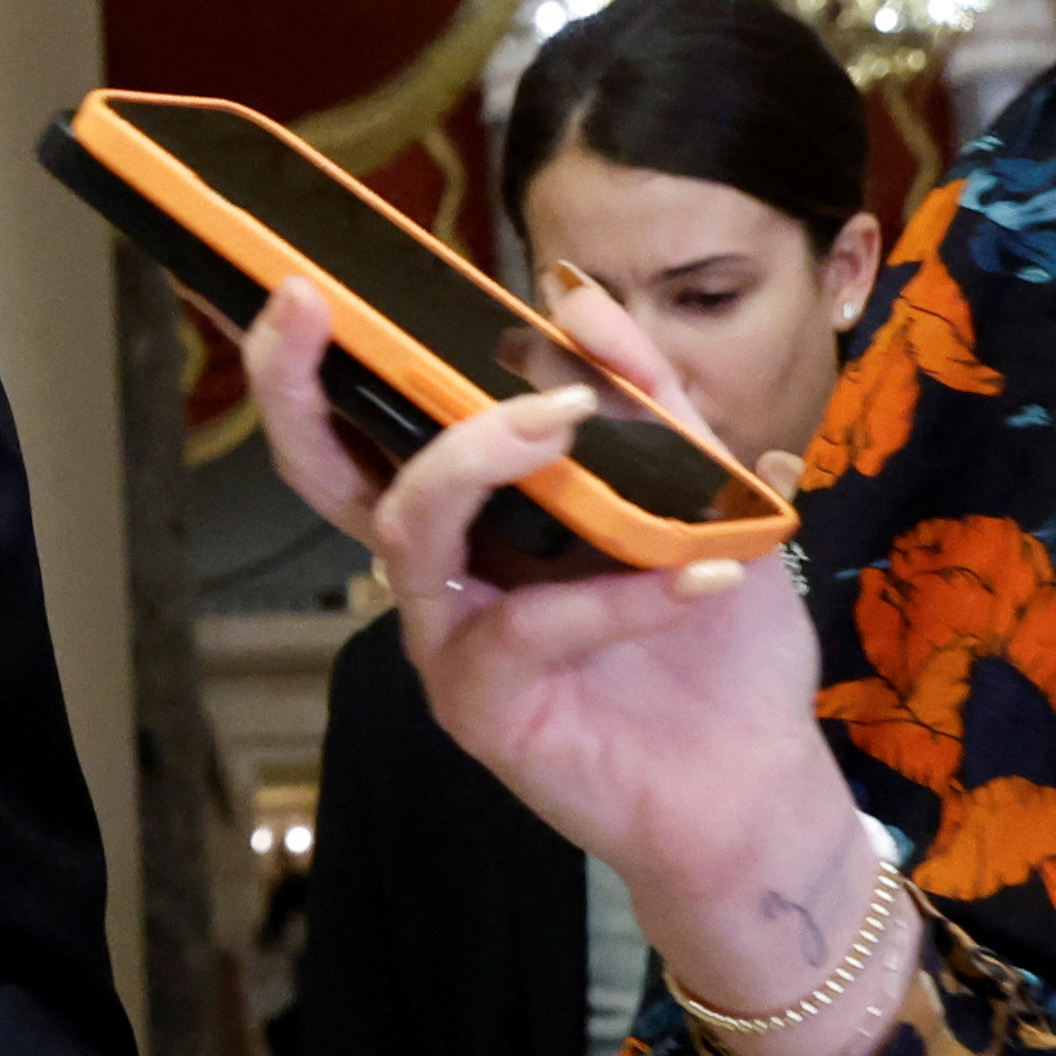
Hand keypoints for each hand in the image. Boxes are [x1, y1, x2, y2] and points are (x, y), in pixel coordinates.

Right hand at [238, 271, 861, 1011]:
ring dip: (481, 456)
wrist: (756, 776)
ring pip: (410, 527)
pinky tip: (702, 576)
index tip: (312, 279)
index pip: (378, 420)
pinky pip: (525, 627)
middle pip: (325, 470)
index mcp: (478, 510)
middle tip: (310, 305)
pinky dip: (617, 595)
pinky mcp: (478, 707)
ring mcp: (448, 637)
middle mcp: (440, 567)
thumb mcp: (708, 492)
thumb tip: (572, 295)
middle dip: (298, 383)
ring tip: (570, 417)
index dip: (321, 354)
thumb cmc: (717, 641)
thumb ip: (648, 397)